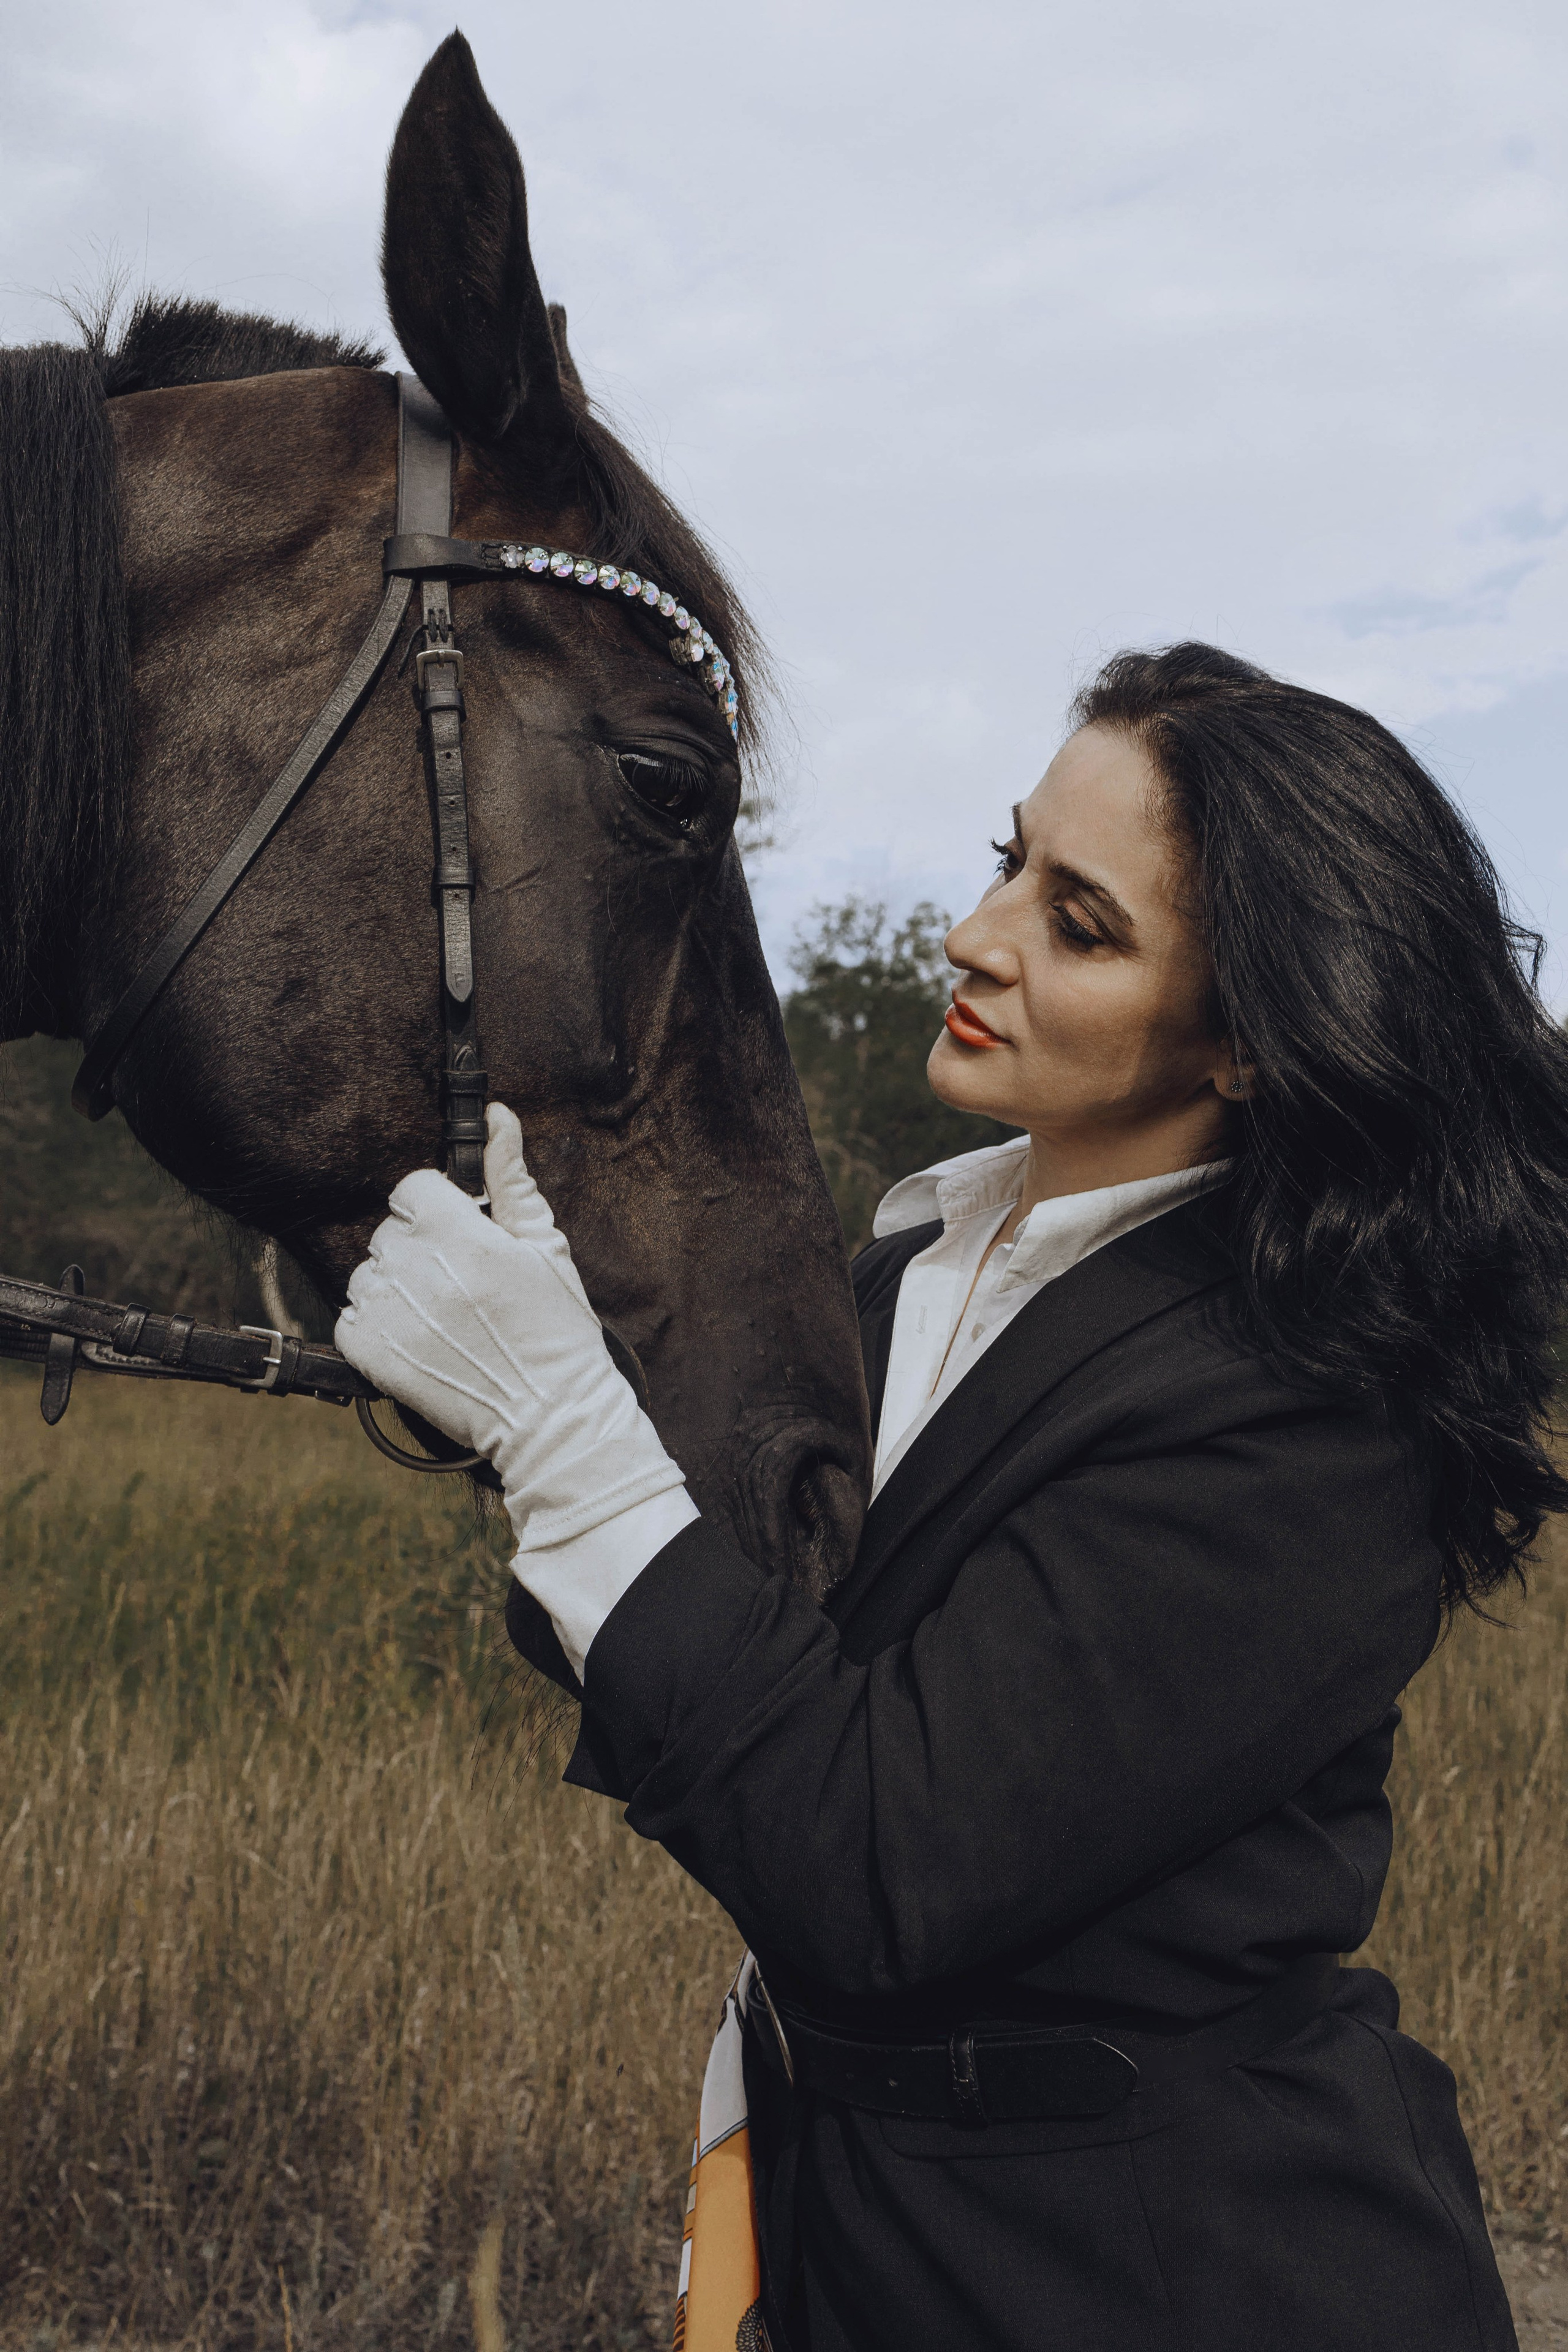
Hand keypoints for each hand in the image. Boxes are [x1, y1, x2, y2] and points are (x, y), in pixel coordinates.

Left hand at [335, 1105, 684, 1549]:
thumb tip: (497, 1117)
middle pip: (389, 1232)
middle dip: (419, 1249)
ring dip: (396, 1288)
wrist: (552, 1418)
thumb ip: (512, 1179)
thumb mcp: (546, 1246)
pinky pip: (349, 1317)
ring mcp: (389, 1316)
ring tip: (440, 1318)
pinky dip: (374, 1326)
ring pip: (367, 1274)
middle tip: (461, 1286)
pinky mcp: (370, 1355)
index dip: (437, 1209)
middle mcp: (418, 1272)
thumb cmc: (557, 1330)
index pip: (412, 1189)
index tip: (460, 1238)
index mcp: (462, 1236)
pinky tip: (417, 1340)